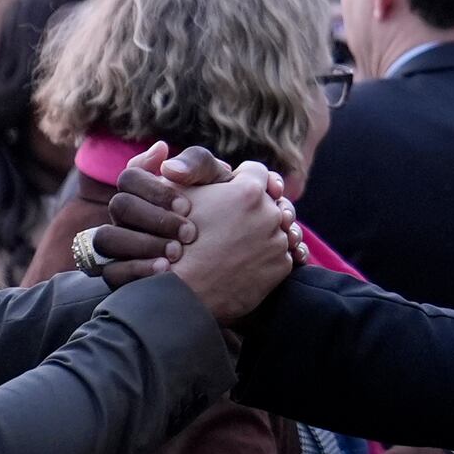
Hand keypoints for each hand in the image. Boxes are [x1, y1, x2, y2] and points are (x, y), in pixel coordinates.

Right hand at [93, 141, 227, 288]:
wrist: (234, 249)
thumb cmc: (224, 208)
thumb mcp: (217, 181)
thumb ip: (196, 163)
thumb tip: (165, 159)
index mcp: (144, 188)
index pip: (130, 177)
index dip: (155, 191)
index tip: (187, 206)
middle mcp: (127, 215)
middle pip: (119, 206)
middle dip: (155, 219)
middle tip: (190, 233)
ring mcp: (119, 244)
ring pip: (107, 238)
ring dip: (143, 244)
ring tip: (177, 253)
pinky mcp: (120, 274)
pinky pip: (111, 272)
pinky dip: (135, 270)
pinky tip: (165, 270)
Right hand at [160, 154, 304, 263]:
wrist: (182, 296)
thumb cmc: (174, 242)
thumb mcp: (175, 195)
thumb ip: (187, 170)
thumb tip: (172, 158)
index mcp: (247, 190)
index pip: (257, 171)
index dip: (242, 180)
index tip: (232, 193)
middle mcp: (270, 213)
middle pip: (271, 200)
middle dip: (257, 207)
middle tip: (236, 222)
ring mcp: (278, 241)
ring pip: (278, 227)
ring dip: (264, 232)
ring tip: (240, 244)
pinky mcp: (281, 266)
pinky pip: (281, 254)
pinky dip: (267, 257)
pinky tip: (246, 262)